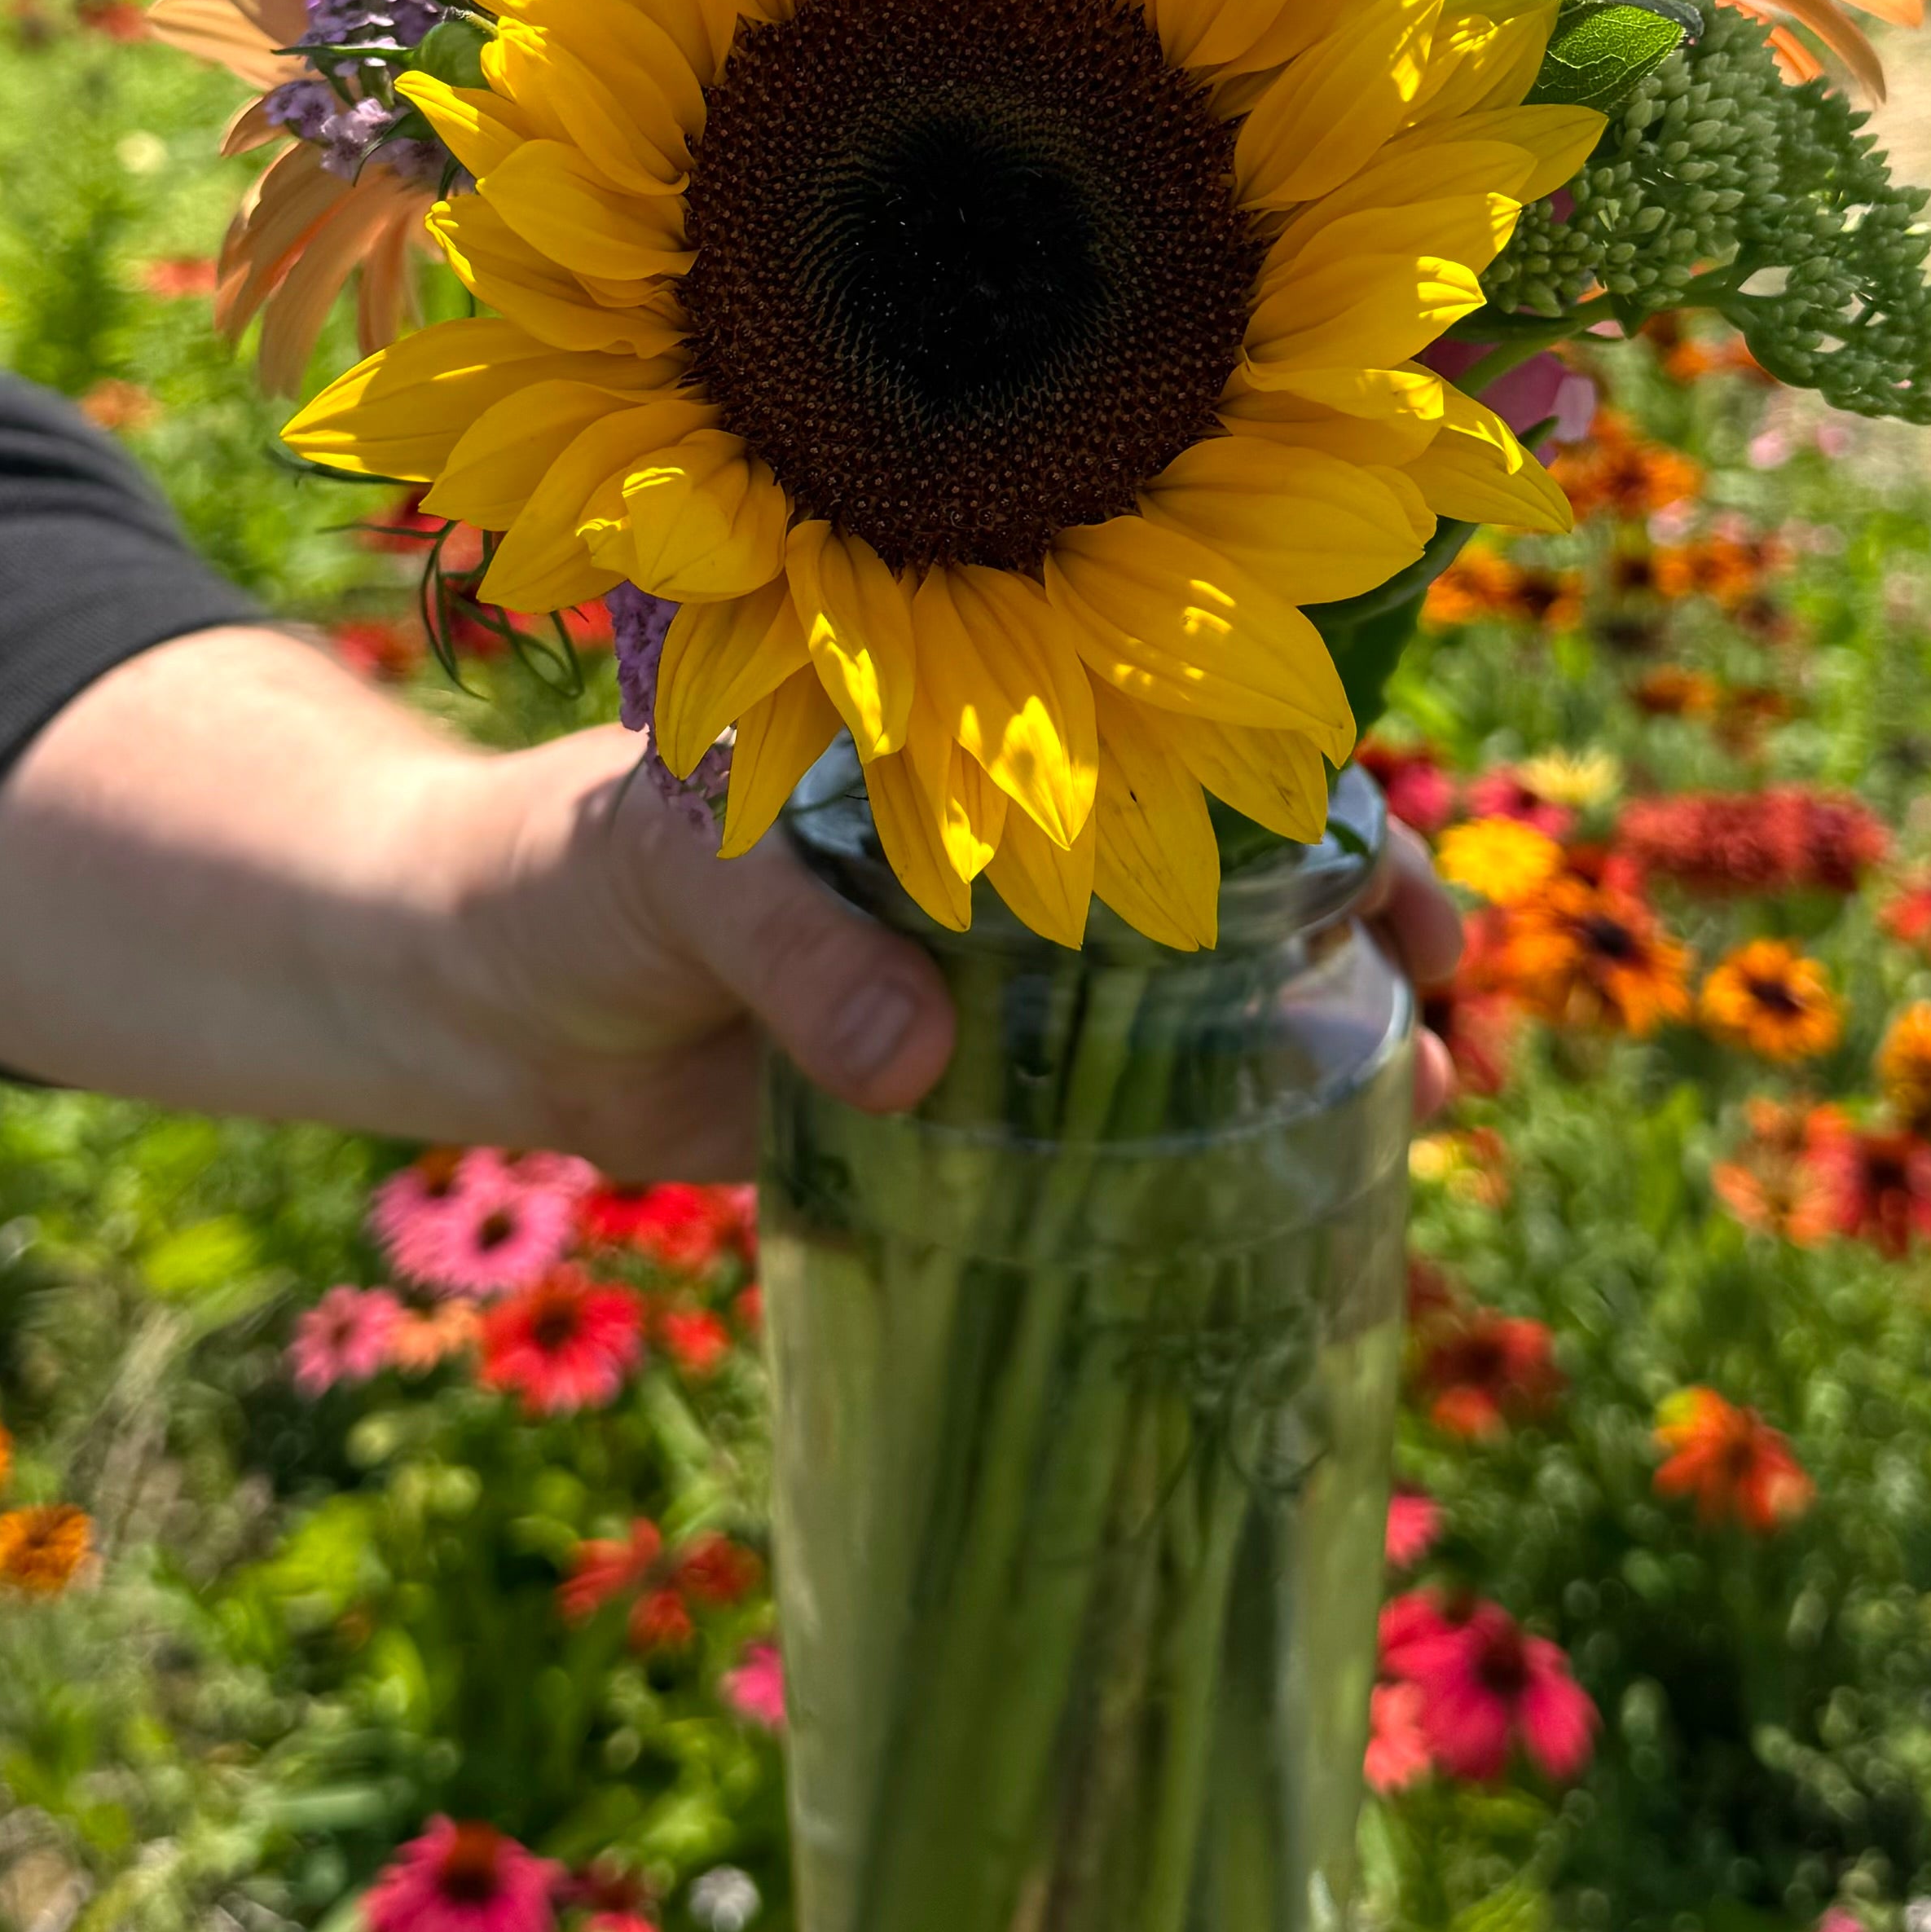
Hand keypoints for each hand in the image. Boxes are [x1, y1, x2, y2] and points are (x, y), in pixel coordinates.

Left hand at [0, 628, 1457, 1181]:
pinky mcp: (966, 1111)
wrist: (473, 997)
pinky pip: (1116, 1132)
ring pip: (1211, 997)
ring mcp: (1004, 983)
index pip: (1185, 725)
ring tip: (1431, 1108)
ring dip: (1332, 1041)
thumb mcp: (669, 861)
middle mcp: (1016, 850)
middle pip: (1243, 862)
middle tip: (1457, 1010)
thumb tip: (919, 1062)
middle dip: (1376, 919)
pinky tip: (1310, 1206)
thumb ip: (786, 945)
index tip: (1408, 863)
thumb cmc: (568, 865)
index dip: (1318, 782)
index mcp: (968, 742)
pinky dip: (1219, 1159)